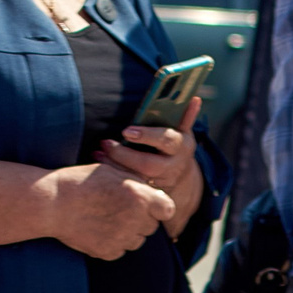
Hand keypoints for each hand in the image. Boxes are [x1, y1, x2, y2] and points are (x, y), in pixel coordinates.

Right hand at [49, 163, 175, 261]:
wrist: (52, 203)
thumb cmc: (80, 182)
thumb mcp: (112, 172)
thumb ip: (137, 183)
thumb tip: (155, 192)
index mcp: (139, 196)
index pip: (167, 209)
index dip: (159, 207)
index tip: (149, 205)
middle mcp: (135, 219)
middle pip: (151, 226)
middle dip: (141, 219)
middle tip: (118, 209)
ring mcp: (123, 239)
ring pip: (137, 240)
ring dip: (128, 232)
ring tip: (105, 218)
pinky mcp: (109, 252)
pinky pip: (120, 250)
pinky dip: (113, 243)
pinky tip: (97, 230)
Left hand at [100, 99, 203, 235]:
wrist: (182, 177)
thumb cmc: (175, 145)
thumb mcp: (182, 131)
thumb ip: (185, 116)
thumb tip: (194, 98)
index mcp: (183, 146)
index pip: (166, 140)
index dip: (147, 136)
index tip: (126, 131)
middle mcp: (175, 166)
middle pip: (149, 164)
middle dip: (124, 155)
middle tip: (105, 143)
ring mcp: (163, 182)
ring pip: (138, 178)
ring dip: (115, 166)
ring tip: (98, 154)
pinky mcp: (151, 193)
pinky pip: (132, 186)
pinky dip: (114, 176)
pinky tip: (99, 166)